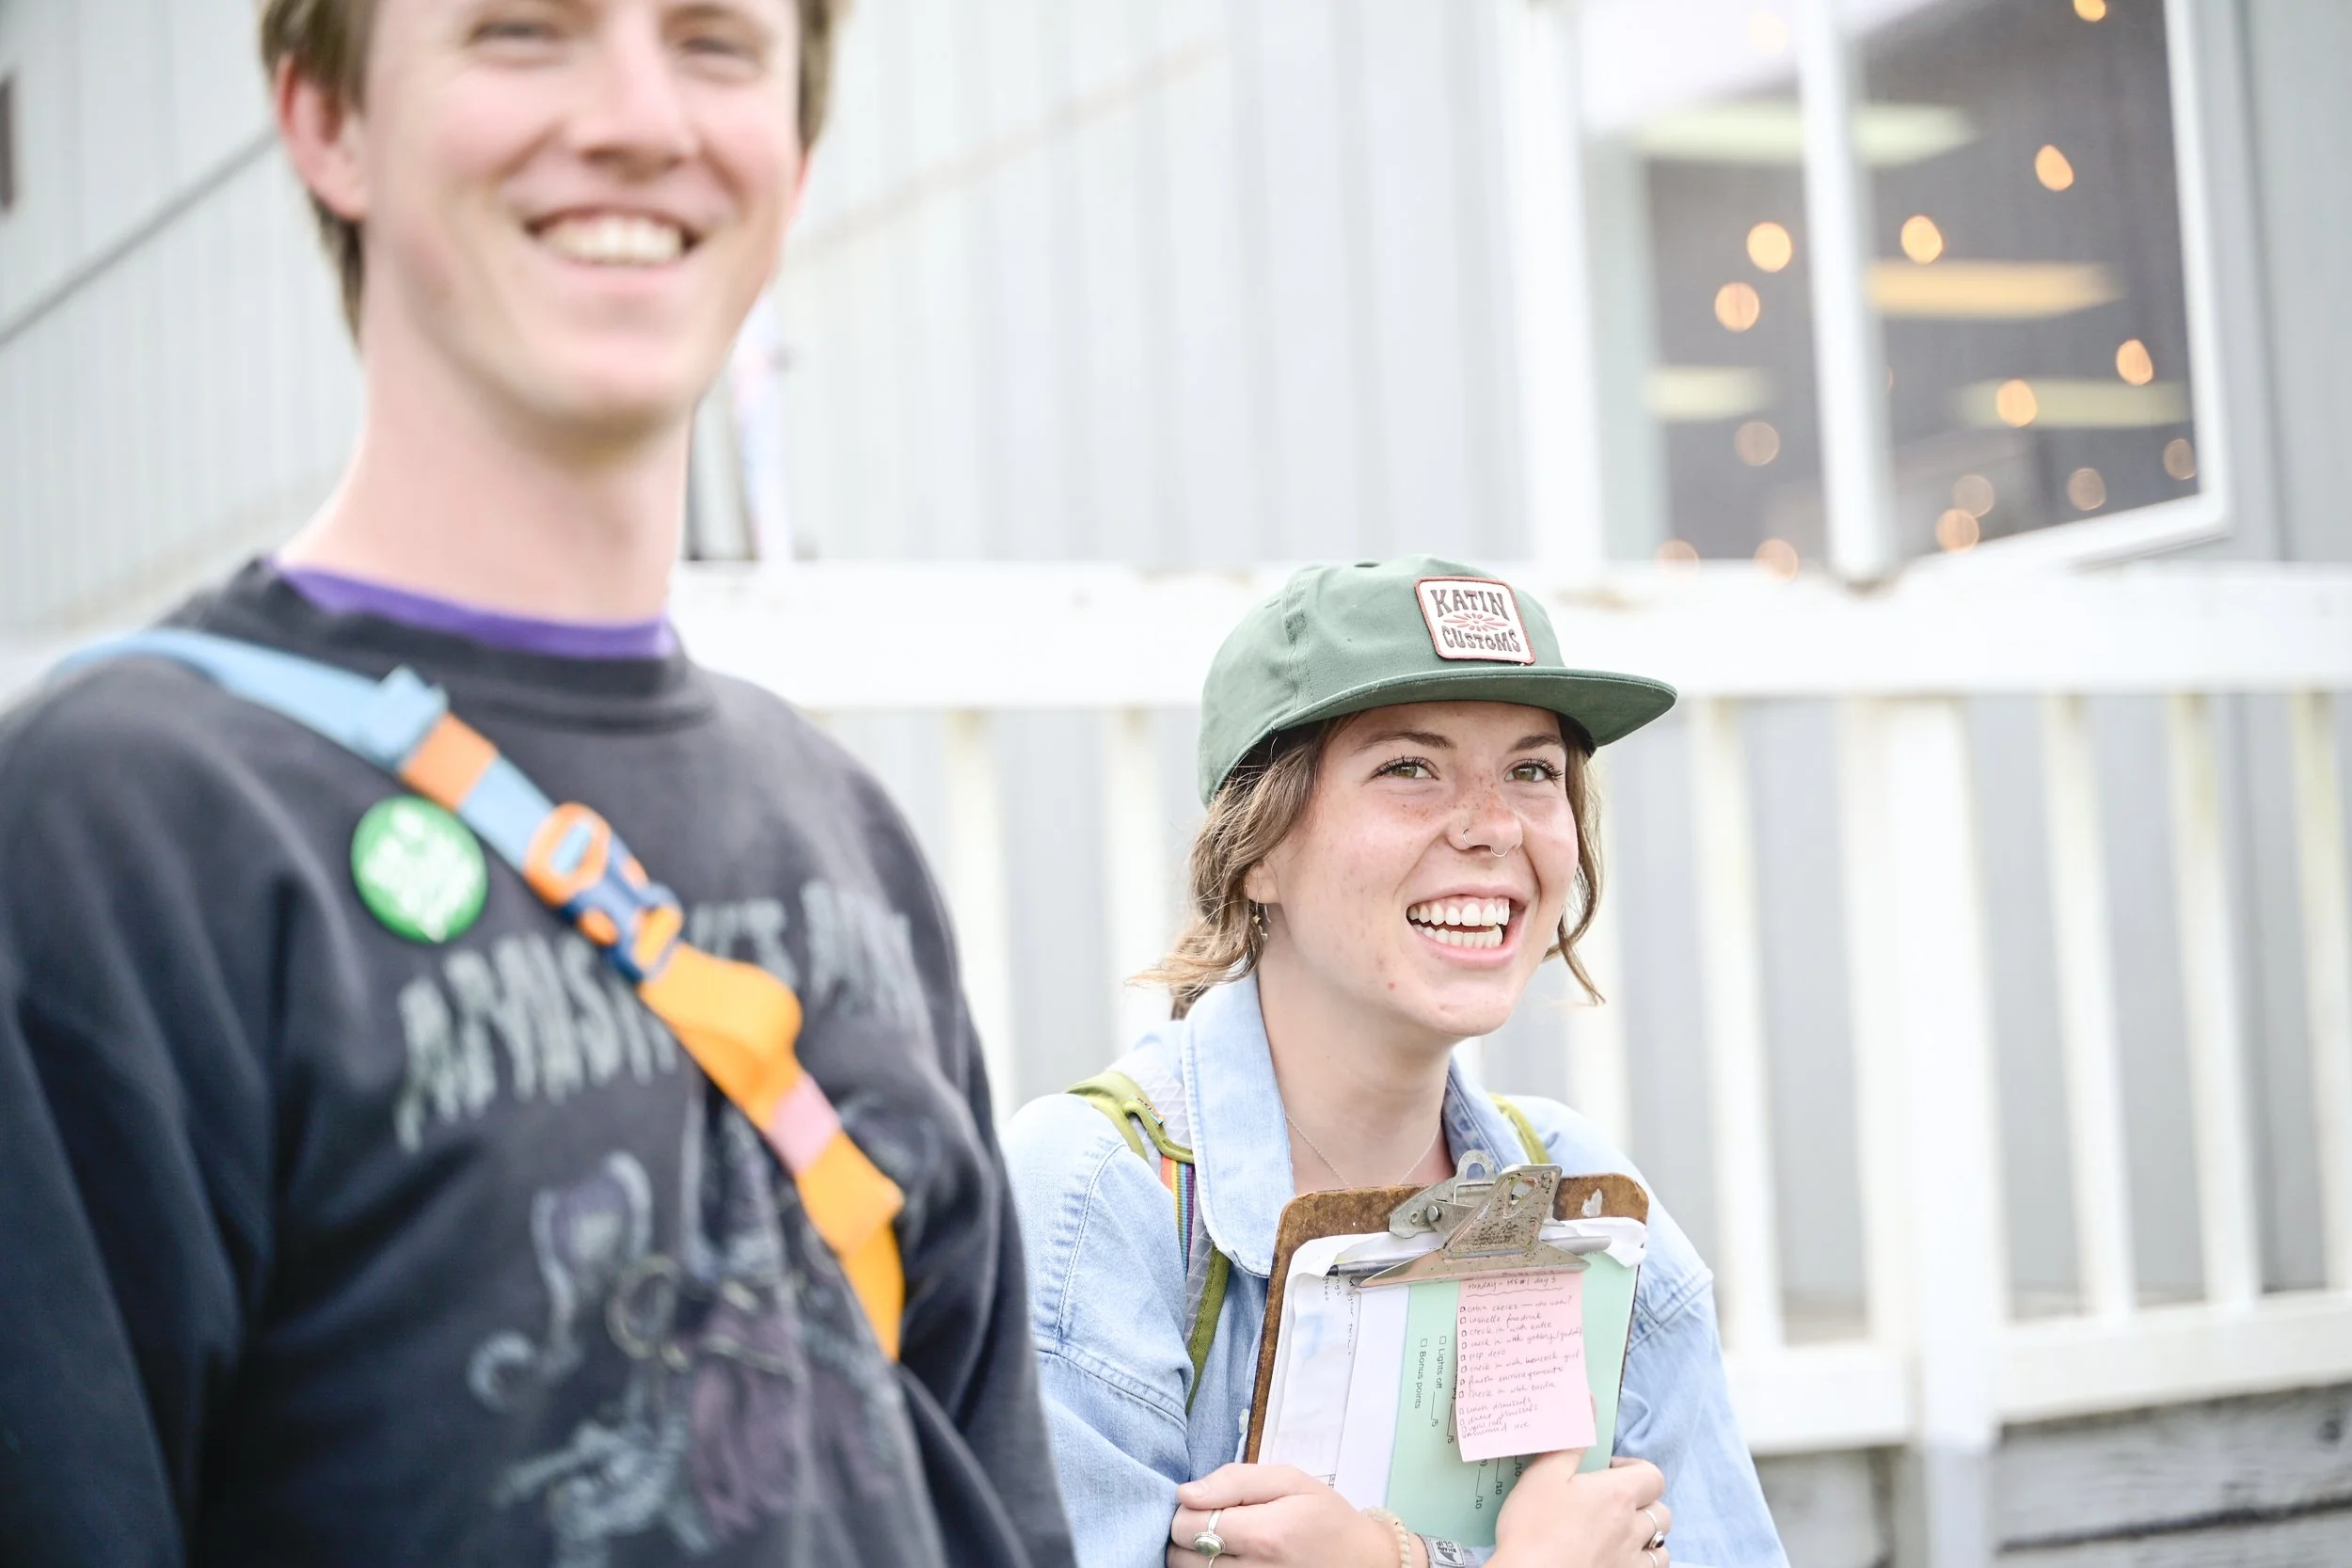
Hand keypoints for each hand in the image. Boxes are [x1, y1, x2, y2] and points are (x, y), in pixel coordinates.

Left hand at [1167, 1464, 1420, 1566]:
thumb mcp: (1289, 1480)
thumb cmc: (1325, 1516)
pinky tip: (1230, 1560)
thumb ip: (1235, 1480)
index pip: (1185, 1525)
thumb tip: (1185, 1493)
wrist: (1362, 1562)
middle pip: (1180, 1557)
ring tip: (1225, 1543)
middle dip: (1188, 1535)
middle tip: (1218, 1523)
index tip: (1210, 1503)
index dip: (1189, 1509)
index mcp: (1263, 1534)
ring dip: (1196, 1557)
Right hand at [1492, 1451, 1672, 1567]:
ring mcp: (1631, 1562)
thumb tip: (1587, 1402)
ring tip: (1620, 1535)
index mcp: (1617, 1495)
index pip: (1653, 1476)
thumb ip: (1571, 1440)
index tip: (1610, 1473)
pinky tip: (1618, 1558)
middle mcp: (1632, 1529)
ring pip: (1661, 1546)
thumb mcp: (1542, 1476)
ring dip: (1648, 1537)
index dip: (1635, 1470)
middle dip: (1644, 1504)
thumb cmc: (1532, 1529)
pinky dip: (1641, 1563)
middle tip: (1613, 1504)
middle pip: (1662, 1511)